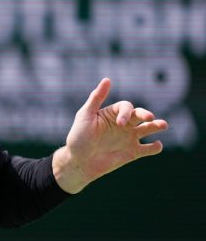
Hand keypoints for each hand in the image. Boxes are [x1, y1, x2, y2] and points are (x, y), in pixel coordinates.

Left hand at [53, 78, 168, 193]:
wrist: (78, 162)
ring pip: (148, 129)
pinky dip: (155, 147)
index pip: (126, 107)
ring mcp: (128, 138)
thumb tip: (107, 79)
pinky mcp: (132, 153)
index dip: (126, 112)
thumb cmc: (79, 137)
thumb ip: (96, 98)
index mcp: (112, 114)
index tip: (120, 123)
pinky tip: (157, 145)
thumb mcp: (85, 115)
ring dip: (156, 126)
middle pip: (140, 115)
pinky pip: (147, 149)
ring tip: (163, 125)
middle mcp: (123, 124)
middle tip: (149, 118)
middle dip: (146, 115)